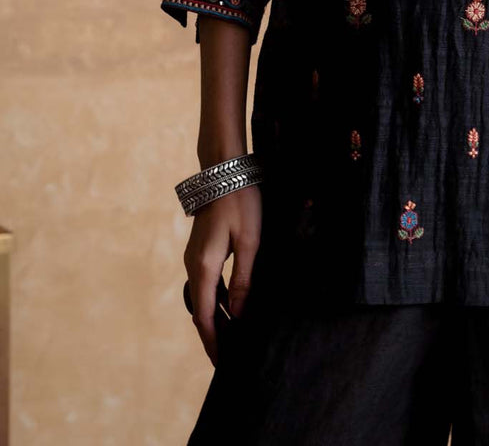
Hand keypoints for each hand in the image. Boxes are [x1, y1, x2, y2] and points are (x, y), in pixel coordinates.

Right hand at [184, 183, 262, 365]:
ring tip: (233, 337)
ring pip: (203, 298)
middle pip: (201, 311)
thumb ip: (243, 279)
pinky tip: (230, 308)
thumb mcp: (249, 242)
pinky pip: (205, 284)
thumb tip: (240, 314)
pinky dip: (215, 301)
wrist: (224, 171)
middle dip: (214, 335)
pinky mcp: (200, 251)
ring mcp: (194, 258)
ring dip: (215, 318)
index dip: (214, 341)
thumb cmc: (241, 203)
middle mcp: (193, 266)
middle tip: (230, 356)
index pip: (205, 317)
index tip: (222, 362)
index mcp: (204, 267)